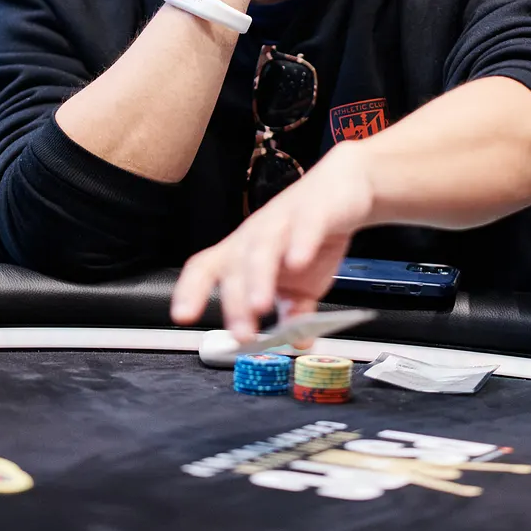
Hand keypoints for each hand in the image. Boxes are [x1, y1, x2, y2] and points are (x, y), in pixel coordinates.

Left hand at [170, 143, 374, 340]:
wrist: (348, 188)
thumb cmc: (314, 232)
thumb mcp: (304, 282)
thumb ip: (296, 313)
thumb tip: (295, 342)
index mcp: (246, 252)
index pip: (206, 267)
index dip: (191, 290)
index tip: (182, 317)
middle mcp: (258, 234)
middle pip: (234, 264)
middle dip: (234, 301)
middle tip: (242, 334)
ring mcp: (285, 219)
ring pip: (262, 246)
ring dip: (258, 278)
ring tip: (260, 306)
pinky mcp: (317, 210)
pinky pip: (305, 225)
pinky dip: (300, 243)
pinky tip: (299, 262)